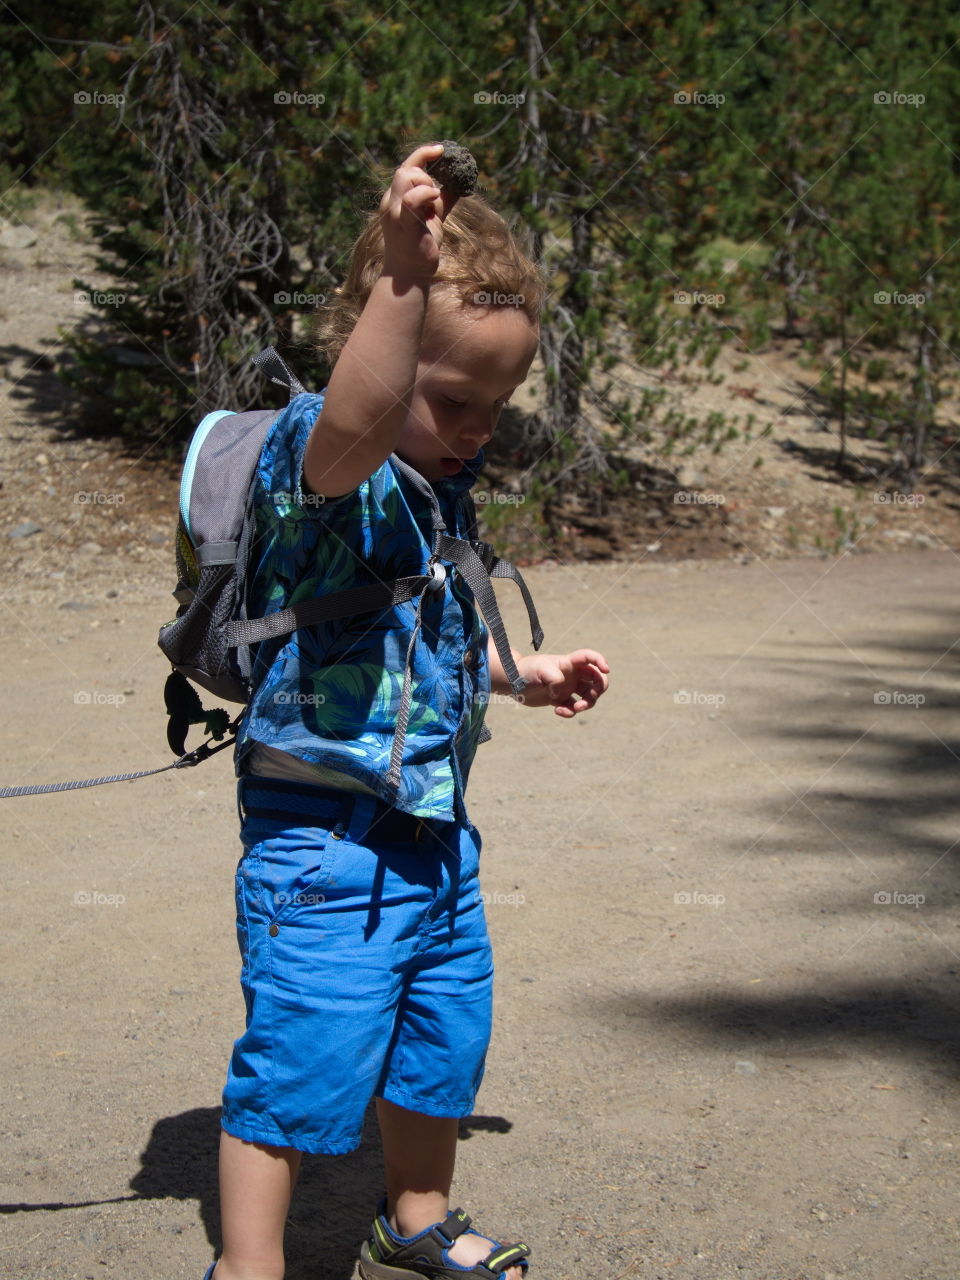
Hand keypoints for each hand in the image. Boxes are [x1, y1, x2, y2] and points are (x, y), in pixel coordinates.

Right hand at [380, 143, 457, 279]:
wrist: (410, 275)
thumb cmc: (420, 246)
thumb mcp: (433, 217)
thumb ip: (443, 199)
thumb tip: (460, 182)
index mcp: (396, 198)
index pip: (406, 166)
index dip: (423, 154)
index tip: (441, 149)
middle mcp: (391, 202)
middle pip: (406, 169)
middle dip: (426, 175)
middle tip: (435, 198)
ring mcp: (395, 212)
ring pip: (407, 177)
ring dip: (427, 185)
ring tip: (433, 207)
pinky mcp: (404, 224)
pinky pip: (412, 198)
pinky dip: (426, 194)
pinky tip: (434, 204)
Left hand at [516, 649, 609, 716]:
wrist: (512, 681)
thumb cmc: (526, 670)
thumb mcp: (540, 670)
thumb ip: (556, 678)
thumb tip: (562, 693)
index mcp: (568, 663)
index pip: (590, 657)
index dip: (601, 661)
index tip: (607, 669)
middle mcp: (571, 674)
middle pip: (596, 679)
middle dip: (599, 688)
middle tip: (592, 696)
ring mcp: (567, 687)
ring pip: (588, 696)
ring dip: (587, 704)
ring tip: (576, 708)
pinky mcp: (560, 700)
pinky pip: (573, 708)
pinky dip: (569, 712)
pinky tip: (558, 711)